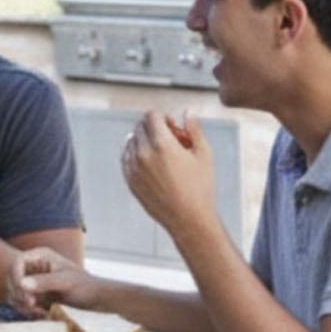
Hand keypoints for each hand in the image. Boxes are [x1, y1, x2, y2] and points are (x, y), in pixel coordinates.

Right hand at [9, 245, 103, 316]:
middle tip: (32, 305)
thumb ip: (44, 282)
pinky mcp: (36, 295)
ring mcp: (34, 281)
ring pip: (15, 292)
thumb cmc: (85, 286)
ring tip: (38, 312)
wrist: (96, 299)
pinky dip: (27, 310)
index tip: (25, 294)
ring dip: (22, 304)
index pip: (17, 263)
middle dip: (19, 293)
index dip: (16, 278)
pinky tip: (42, 314)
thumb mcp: (65, 282)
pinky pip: (22, 302)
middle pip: (12, 278)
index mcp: (40, 256)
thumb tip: (22, 284)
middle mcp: (34, 267)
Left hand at [123, 111, 215, 242]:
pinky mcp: (130, 181)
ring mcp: (134, 168)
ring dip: (144, 140)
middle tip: (171, 140)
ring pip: (131, 141)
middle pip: (140, 127)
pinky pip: (126, 158)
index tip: (174, 127)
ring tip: (163, 153)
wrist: (189, 219)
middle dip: (154, 128)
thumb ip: (194, 129)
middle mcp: (143, 153)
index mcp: (162, 144)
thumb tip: (187, 111)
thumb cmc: (200, 187)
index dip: (164, 117)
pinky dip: (136, 155)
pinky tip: (152, 163)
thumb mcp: (204, 154)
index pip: (152, 116)